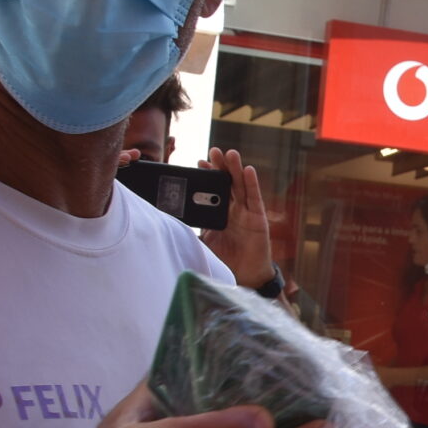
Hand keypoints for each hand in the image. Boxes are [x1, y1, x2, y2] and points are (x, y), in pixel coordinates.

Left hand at [199, 147, 277, 289]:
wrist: (244, 276)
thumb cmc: (226, 260)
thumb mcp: (204, 243)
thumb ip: (192, 232)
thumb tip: (168, 225)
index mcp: (221, 213)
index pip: (214, 190)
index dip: (208, 176)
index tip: (199, 162)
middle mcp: (235, 210)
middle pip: (228, 183)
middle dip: (220, 167)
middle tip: (213, 150)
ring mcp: (248, 213)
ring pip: (241, 186)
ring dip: (236, 169)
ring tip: (230, 153)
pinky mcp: (258, 220)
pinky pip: (255, 199)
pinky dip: (253, 183)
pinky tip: (249, 170)